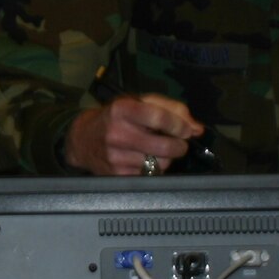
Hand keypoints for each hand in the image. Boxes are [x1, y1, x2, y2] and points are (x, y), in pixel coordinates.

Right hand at [65, 94, 204, 175]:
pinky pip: (149, 175)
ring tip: (156, 150)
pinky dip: (152, 169)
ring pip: (160, 164)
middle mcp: (117, 133)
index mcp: (122, 109)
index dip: (179, 125)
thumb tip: (196, 128)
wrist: (82, 139)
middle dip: (179, 146)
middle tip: (177, 143)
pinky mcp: (116, 174)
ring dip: (165, 159)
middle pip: (164, 146)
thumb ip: (171, 109)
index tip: (187, 130)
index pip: (159, 117)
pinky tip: (144, 160)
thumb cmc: (116, 117)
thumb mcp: (139, 102)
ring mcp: (115, 156)